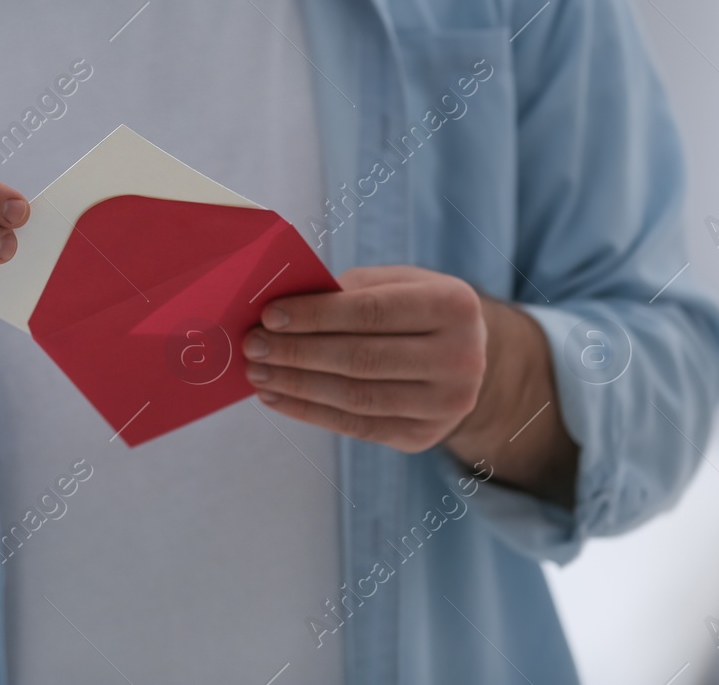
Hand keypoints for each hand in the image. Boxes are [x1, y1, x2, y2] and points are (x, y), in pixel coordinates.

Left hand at [242, 265, 487, 452]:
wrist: (465, 356)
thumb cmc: (413, 308)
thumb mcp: (395, 282)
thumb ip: (347, 290)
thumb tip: (280, 312)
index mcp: (454, 305)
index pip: (372, 312)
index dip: (316, 315)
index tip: (269, 316)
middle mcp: (460, 358)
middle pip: (361, 358)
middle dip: (297, 352)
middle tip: (253, 346)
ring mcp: (446, 404)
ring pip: (355, 397)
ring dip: (296, 386)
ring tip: (258, 373)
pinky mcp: (424, 436)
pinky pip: (356, 427)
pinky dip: (309, 412)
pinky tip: (277, 398)